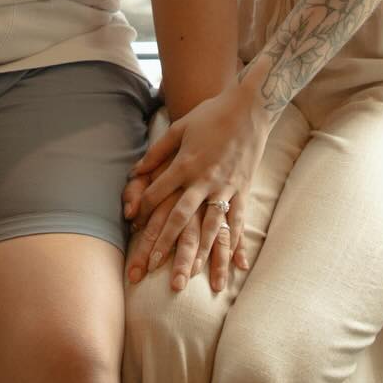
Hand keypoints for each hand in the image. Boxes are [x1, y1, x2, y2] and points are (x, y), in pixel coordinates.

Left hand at [122, 83, 271, 289]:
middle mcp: (205, 179)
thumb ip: (157, 153)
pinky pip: (239, 220)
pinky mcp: (244, 189)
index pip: (158, 193)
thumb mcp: (179, 128)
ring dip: (199, 253)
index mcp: (186, 163)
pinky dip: (235, 243)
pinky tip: (232, 264)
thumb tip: (135, 172)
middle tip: (152, 268)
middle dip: (165, 244)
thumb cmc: (211, 115)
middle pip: (180, 218)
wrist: (251, 107)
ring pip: (210, 227)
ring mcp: (227, 187)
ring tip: (189, 275)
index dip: (143, 210)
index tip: (132, 227)